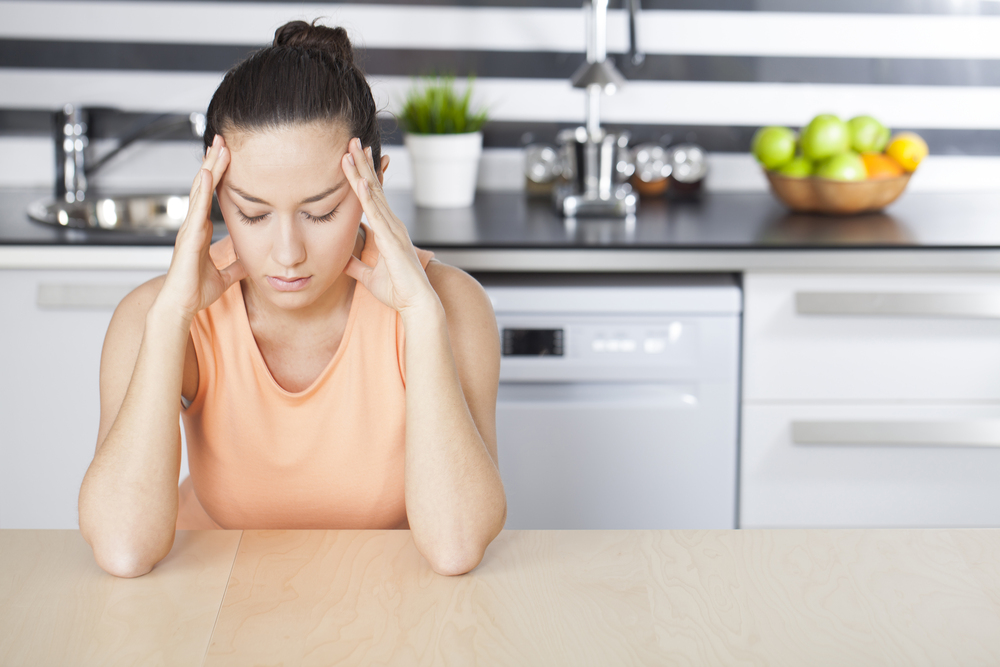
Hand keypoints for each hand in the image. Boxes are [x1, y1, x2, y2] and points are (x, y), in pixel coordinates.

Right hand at [158, 135, 246, 320]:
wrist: (180, 306)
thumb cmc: (195, 291)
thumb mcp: (225, 274)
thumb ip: (236, 264)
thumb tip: (250, 260)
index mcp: (201, 230)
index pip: (211, 196)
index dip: (218, 175)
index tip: (227, 156)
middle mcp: (193, 225)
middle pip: (204, 187)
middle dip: (213, 163)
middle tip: (222, 140)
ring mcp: (189, 229)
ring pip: (199, 192)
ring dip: (208, 169)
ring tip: (217, 147)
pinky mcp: (188, 238)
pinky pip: (196, 210)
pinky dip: (201, 191)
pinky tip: (206, 174)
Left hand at [341, 138, 438, 315]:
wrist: (416, 304)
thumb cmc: (398, 291)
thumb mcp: (369, 276)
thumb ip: (356, 266)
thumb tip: (341, 261)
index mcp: (388, 230)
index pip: (372, 197)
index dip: (362, 176)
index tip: (352, 157)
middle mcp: (393, 224)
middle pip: (374, 187)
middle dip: (362, 163)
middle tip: (352, 140)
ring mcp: (394, 229)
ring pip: (373, 194)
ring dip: (361, 171)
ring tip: (350, 150)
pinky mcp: (392, 239)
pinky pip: (376, 213)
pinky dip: (366, 195)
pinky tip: (358, 179)